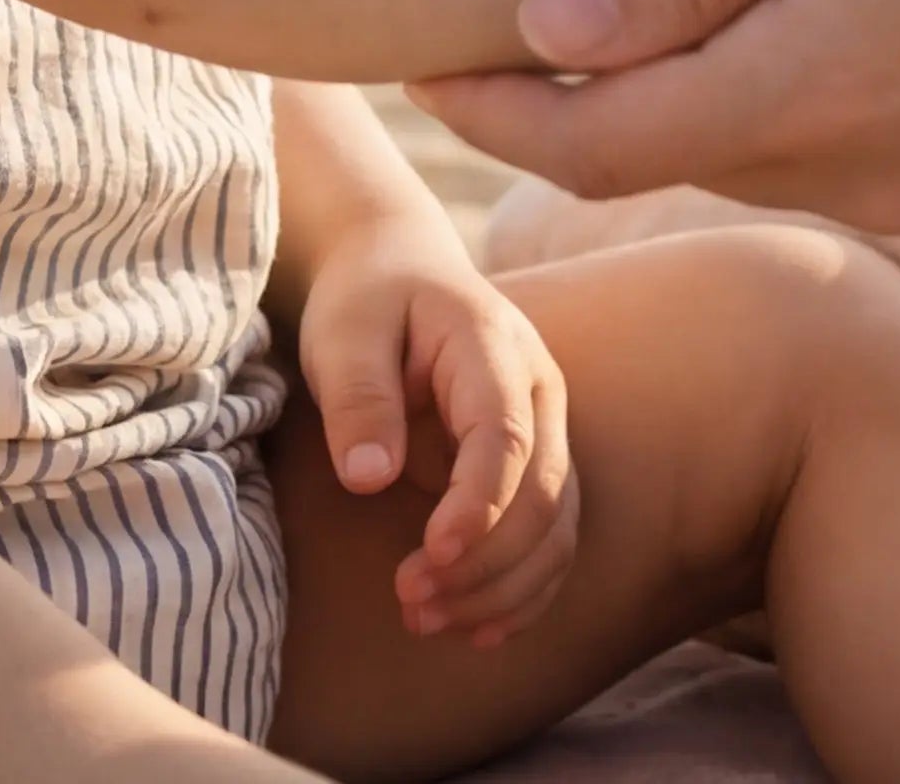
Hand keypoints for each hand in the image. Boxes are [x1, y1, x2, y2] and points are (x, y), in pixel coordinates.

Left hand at [296, 223, 580, 644]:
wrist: (398, 269)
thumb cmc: (367, 299)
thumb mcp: (343, 332)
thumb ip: (358, 397)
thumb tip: (370, 477)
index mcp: (493, 345)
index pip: (506, 436)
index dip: (479, 504)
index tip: (432, 554)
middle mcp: (538, 391)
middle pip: (543, 494)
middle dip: (484, 563)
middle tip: (410, 601)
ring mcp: (547, 430)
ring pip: (556, 528)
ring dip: (501, 588)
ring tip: (424, 620)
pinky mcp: (536, 466)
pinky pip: (549, 540)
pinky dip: (521, 590)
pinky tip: (475, 629)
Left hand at [409, 0, 899, 265]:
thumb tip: (547, 28)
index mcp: (824, 95)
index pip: (596, 138)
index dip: (491, 100)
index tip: (420, 44)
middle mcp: (893, 188)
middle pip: (686, 157)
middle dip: (587, 96)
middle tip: (512, 11)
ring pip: (795, 160)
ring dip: (720, 94)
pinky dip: (841, 107)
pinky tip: (853, 24)